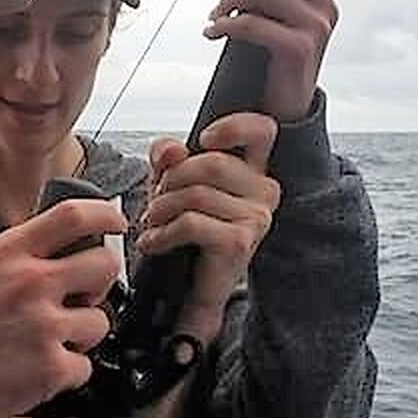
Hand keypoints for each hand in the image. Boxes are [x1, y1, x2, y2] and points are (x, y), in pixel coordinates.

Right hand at [0, 200, 125, 417]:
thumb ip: (16, 258)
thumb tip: (60, 252)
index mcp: (7, 253)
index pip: (73, 215)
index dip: (106, 214)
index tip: (117, 221)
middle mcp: (30, 283)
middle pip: (104, 264)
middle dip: (102, 282)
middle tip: (84, 297)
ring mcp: (43, 326)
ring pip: (101, 320)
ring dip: (82, 334)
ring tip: (47, 343)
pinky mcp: (51, 368)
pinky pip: (85, 365)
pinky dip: (66, 373)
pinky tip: (37, 372)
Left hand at [139, 112, 280, 343]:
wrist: (194, 291)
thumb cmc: (188, 236)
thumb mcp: (174, 186)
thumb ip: (169, 159)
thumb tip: (173, 149)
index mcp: (255, 173)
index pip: (262, 130)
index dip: (233, 126)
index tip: (202, 140)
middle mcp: (265, 192)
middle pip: (211, 163)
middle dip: (171, 180)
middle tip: (155, 203)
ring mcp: (257, 218)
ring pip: (196, 193)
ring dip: (161, 209)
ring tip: (152, 224)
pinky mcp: (239, 242)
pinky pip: (191, 222)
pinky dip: (163, 232)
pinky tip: (153, 243)